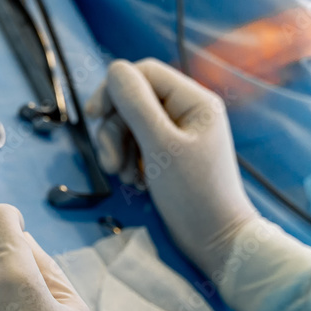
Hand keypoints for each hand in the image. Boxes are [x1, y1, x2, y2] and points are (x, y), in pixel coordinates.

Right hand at [87, 59, 258, 276]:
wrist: (216, 240)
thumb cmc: (195, 195)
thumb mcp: (161, 146)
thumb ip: (136, 105)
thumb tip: (115, 69)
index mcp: (193, 100)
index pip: (143, 72)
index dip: (114, 89)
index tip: (95, 116)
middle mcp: (186, 110)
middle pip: (132, 99)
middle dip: (114, 129)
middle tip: (110, 163)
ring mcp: (177, 132)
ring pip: (129, 123)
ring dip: (118, 147)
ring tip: (123, 177)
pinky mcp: (167, 153)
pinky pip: (135, 143)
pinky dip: (127, 160)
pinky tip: (134, 181)